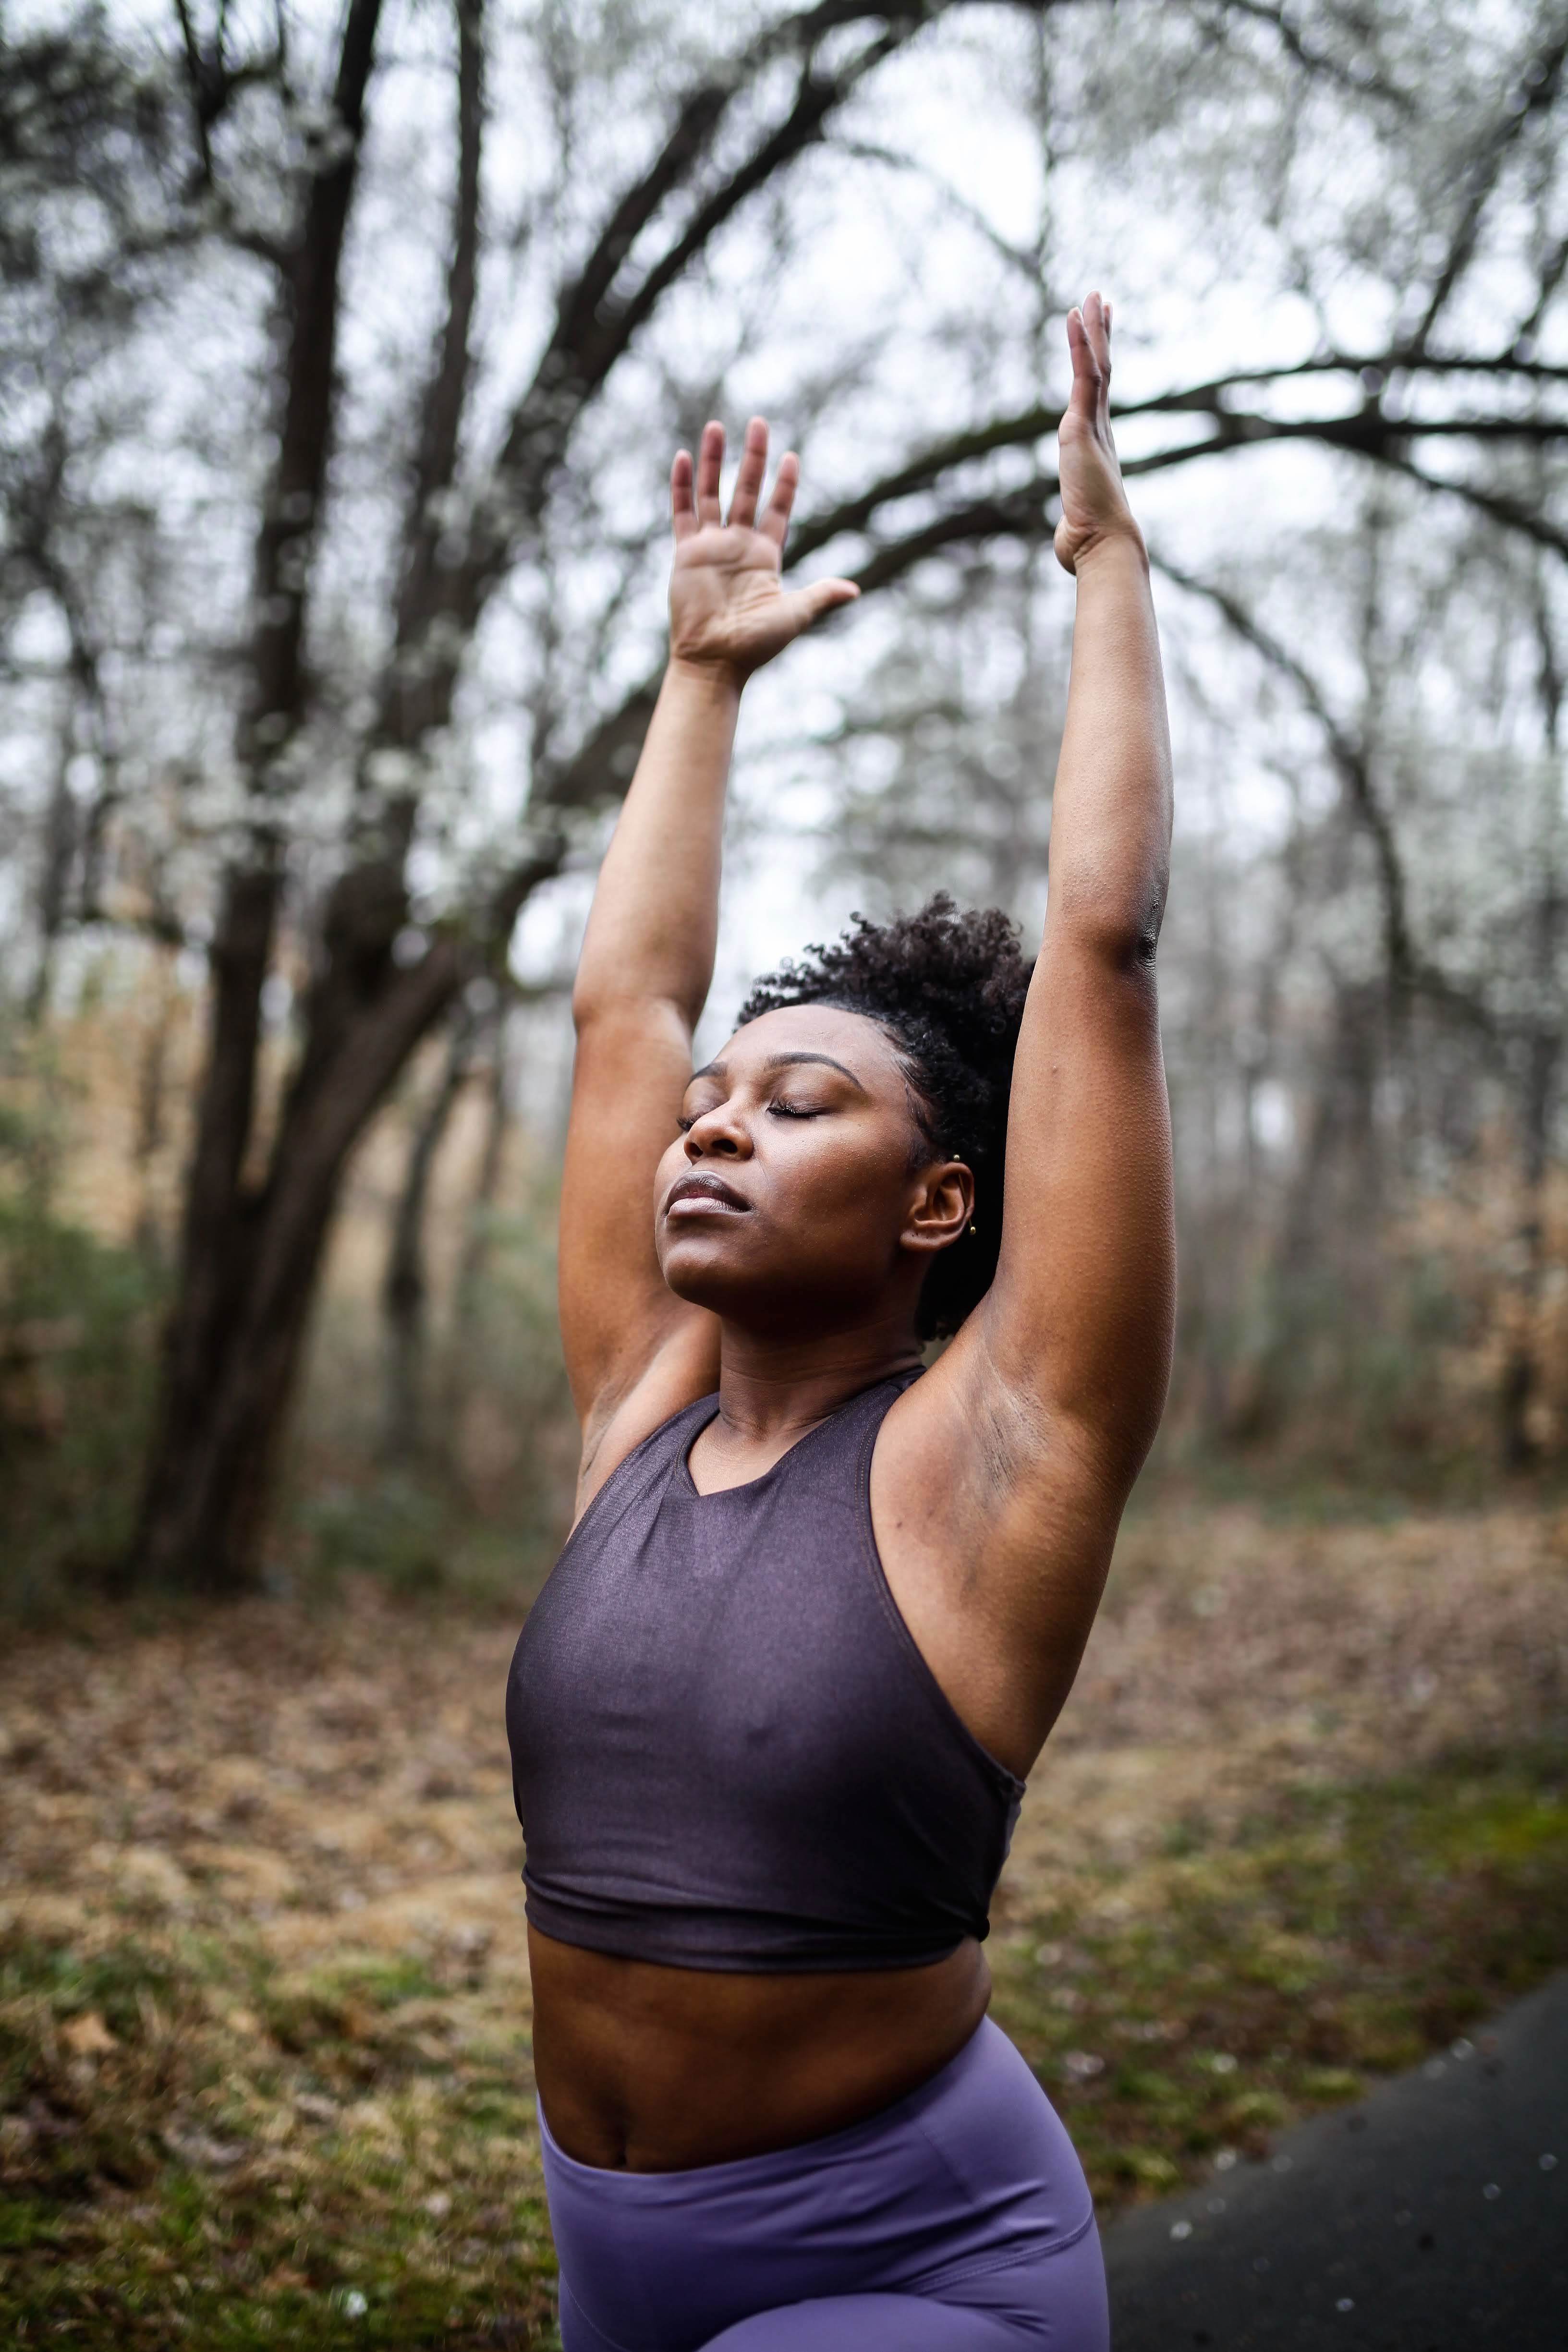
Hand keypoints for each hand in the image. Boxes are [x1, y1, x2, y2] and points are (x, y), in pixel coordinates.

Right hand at [668, 418, 857, 682]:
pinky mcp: (686, 553)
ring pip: (712, 493)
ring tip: (716, 425)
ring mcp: (710, 546)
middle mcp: (738, 545)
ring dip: (715, 461)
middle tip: (759, 423)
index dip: (785, 484)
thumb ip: (820, 596)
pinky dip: (683, 486)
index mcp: (766, 555)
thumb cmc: (755, 644)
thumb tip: (854, 590)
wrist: (714, 661)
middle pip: (747, 490)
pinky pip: (683, 513)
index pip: (778, 509)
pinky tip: (686, 458)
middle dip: (753, 457)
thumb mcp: (795, 615)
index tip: (791, 456)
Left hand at [1054, 293, 1142, 576]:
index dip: (1099, 364)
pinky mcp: (1082, 424)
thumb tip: (1067, 540)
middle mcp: (1100, 429)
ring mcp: (1093, 424)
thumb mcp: (1075, 523)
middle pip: (1101, 370)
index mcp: (1097, 446)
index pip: (1097, 396)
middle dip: (1102, 335)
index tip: (1102, 341)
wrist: (1102, 543)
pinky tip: (1076, 316)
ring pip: (1097, 365)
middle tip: (1102, 302)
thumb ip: (1071, 520)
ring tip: (1092, 296)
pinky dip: (1081, 344)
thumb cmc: (1090, 542)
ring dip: (1094, 329)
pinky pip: (1084, 374)